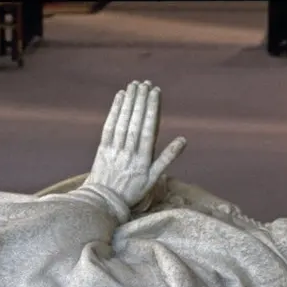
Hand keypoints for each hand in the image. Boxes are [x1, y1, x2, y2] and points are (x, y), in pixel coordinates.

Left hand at [84, 80, 186, 207]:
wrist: (104, 201)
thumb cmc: (132, 190)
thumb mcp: (153, 179)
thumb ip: (167, 158)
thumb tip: (183, 140)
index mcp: (143, 160)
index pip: (149, 130)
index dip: (152, 110)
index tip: (155, 93)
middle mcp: (129, 153)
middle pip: (136, 123)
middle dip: (141, 101)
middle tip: (145, 84)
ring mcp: (114, 150)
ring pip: (123, 122)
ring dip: (129, 102)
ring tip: (134, 86)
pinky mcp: (102, 149)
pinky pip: (109, 126)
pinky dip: (114, 110)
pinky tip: (120, 97)